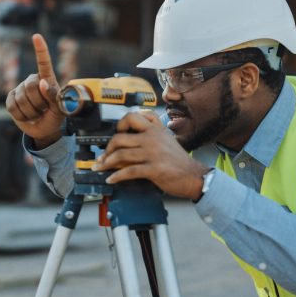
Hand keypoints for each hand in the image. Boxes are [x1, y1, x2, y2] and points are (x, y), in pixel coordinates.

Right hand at [5, 33, 64, 148]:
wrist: (44, 129)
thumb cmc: (55, 116)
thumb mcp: (60, 109)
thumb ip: (54, 96)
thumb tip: (43, 83)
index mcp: (48, 79)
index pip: (44, 63)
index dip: (40, 50)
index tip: (36, 37)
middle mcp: (33, 81)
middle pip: (31, 87)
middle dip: (39, 103)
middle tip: (44, 109)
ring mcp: (20, 89)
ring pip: (22, 100)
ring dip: (31, 112)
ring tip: (37, 113)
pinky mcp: (10, 98)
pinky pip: (13, 107)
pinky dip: (21, 116)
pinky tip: (27, 115)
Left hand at [92, 111, 209, 199]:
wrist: (194, 176)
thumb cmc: (179, 160)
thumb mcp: (166, 139)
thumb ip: (149, 135)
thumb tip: (125, 143)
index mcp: (155, 129)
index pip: (132, 117)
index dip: (120, 124)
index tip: (116, 132)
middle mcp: (152, 138)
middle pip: (120, 137)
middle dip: (107, 148)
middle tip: (103, 156)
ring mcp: (152, 153)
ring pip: (121, 154)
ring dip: (106, 163)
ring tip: (101, 167)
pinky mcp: (153, 169)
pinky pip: (129, 171)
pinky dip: (116, 176)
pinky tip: (111, 179)